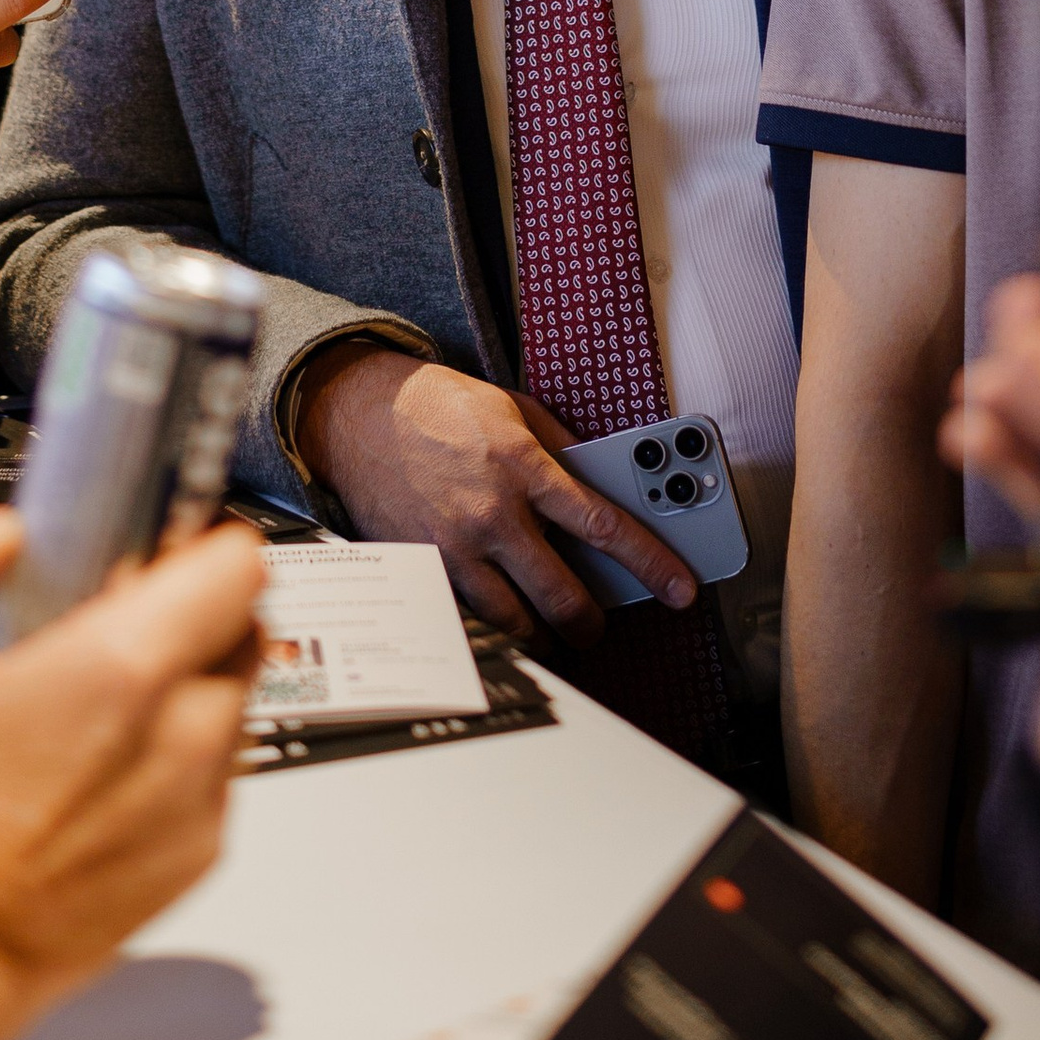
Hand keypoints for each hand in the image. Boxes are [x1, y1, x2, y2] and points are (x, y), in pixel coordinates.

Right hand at [0, 509, 263, 1039]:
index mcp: (126, 666)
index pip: (239, 562)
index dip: (204, 541)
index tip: (167, 546)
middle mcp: (186, 729)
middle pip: (245, 626)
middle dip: (197, 611)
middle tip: (127, 623)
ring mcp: (202, 795)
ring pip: (234, 701)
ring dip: (191, 687)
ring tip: (105, 708)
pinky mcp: (200, 850)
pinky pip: (218, 774)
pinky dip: (181, 759)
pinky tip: (107, 773)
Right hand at [296, 343, 696, 641]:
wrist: (360, 414)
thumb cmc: (440, 406)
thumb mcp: (514, 408)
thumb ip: (562, 448)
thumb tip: (603, 483)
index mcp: (524, 466)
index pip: (603, 526)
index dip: (651, 563)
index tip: (680, 589)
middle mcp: (492, 513)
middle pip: (562, 594)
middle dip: (590, 624)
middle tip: (596, 626)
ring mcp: (454, 547)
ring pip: (513, 620)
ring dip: (540, 633)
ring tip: (549, 627)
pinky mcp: (423, 567)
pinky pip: (467, 616)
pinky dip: (489, 622)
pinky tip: (498, 614)